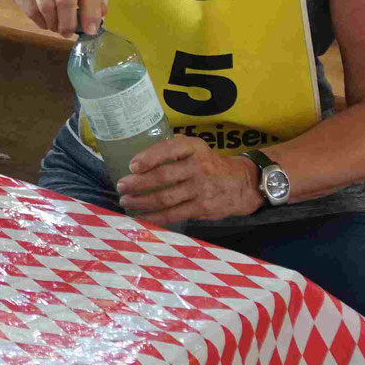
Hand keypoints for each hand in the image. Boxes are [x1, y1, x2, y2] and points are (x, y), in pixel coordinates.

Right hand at [0, 0, 104, 35]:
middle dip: (69, 22)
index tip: (91, 30)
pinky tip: (44, 22)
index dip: (92, 11)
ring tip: (55, 28)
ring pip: (48, 7)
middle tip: (68, 33)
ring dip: (54, 24)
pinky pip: (31, 10)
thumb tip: (102, 12)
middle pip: (66, 0)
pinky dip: (40, 22)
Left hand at [116, 134, 264, 225]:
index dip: (148, 157)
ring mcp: (201, 188)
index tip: (131, 166)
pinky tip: (143, 217)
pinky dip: (156, 217)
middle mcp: (198, 166)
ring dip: (142, 201)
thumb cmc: (209, 164)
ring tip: (127, 201)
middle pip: (163, 176)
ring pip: (166, 197)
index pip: (169, 149)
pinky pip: (174, 214)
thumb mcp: (196, 148)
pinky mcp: (202, 207)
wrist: (242, 183)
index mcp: (194, 147)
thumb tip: (140, 158)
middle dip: (138, 183)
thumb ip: (172, 149)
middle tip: (121, 187)